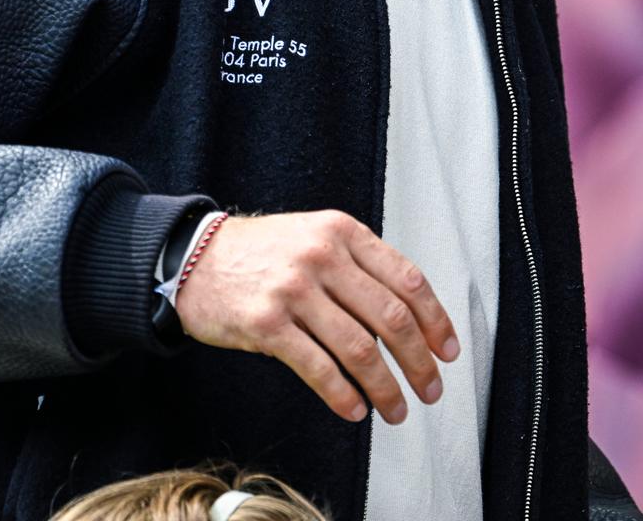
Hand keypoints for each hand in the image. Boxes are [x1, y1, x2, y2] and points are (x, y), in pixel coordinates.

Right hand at [175, 210, 458, 425]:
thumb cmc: (263, 254)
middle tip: (430, 390)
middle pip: (391, 318)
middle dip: (419, 362)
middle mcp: (323, 256)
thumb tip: (408, 322)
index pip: (408, 280)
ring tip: (396, 410)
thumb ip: (359, 267)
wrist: (194, 258)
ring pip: (359, 348)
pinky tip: (355, 409)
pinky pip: (318, 367)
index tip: (447, 351)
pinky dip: (343, 395)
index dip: (436, 321)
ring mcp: (294, 289)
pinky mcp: (266, 323)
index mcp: (343, 232)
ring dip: (385, 387)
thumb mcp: (316, 237)